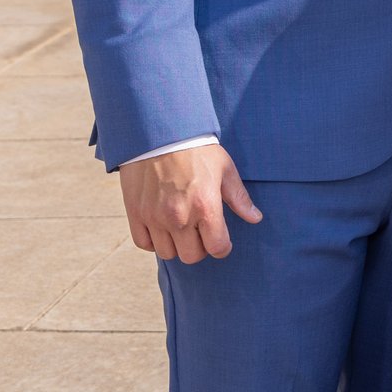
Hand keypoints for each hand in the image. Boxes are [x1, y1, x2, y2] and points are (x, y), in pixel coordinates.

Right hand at [120, 144, 262, 264]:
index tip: (221, 240)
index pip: (217, 248)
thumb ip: (239, 198)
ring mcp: (154, 217)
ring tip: (181, 228)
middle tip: (201, 233)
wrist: (159, 134)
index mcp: (205, 206)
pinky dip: (154, 241)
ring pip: (168, 253)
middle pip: (192, 256)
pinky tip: (162, 227)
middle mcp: (179, 216)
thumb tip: (255, 218)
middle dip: (200, 248)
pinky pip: (144, 243)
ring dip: (177, 245)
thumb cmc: (196, 150)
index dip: (222, 247)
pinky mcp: (135, 213)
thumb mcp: (224, 169)